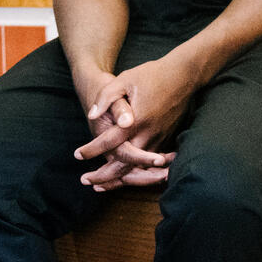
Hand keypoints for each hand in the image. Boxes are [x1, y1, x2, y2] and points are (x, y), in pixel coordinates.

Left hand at [75, 52, 199, 189]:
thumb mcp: (124, 79)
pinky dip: (135, 173)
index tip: (77, 155)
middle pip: (125, 164)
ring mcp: (159, 139)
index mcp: (136, 120)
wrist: (183, 75)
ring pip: (138, 168)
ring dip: (119, 179)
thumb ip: (106, 98)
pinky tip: (123, 177)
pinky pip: (148, 163)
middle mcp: (148, 134)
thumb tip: (91, 115)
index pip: (109, 142)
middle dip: (104, 176)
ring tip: (100, 186)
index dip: (92, 150)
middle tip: (85, 181)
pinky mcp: (165, 139)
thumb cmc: (151, 75)